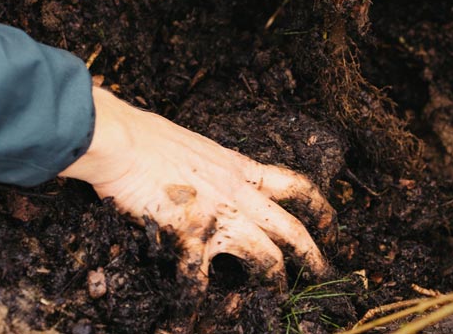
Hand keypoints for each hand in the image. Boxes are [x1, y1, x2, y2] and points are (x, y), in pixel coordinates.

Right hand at [60, 87, 334, 290]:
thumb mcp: (196, 147)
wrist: (122, 141)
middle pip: (291, 229)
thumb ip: (212, 167)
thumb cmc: (149, 137)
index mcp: (240, 169)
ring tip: (278, 300)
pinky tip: (189, 324)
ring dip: (274, 283)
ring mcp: (218, 217)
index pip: (294, 184)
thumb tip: (212, 173)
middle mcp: (238, 193)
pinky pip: (199, 282)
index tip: (331, 222)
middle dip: (313, 255)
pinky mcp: (190, 237)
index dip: (318, 205)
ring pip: (265, 257)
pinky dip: (194, 307)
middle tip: (324, 273)